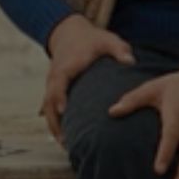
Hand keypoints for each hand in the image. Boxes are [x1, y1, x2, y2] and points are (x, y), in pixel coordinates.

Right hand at [43, 14, 135, 144]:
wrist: (70, 33)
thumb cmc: (92, 40)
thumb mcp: (108, 41)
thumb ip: (120, 50)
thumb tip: (131, 62)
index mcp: (67, 66)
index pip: (59, 82)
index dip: (59, 96)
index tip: (64, 111)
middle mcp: (55, 76)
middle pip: (49, 100)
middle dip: (54, 120)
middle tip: (65, 140)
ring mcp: (52, 83)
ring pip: (47, 107)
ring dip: (53, 125)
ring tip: (65, 145)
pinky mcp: (53, 89)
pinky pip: (49, 107)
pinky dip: (54, 122)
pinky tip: (63, 138)